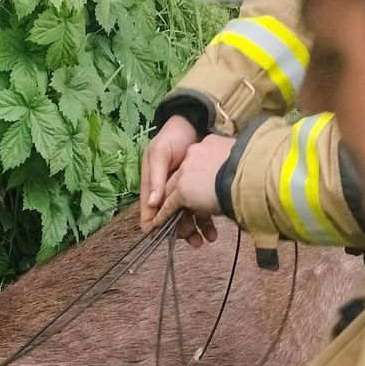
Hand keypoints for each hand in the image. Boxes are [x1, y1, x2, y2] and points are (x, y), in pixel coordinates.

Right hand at [141, 115, 198, 232]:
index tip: (161, 235)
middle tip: (195, 242)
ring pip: (188, 217)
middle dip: (182, 231)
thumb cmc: (172, 136)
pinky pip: (201, 209)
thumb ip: (156, 178)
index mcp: (152, 186)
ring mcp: (184, 193)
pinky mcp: (199, 191)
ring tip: (209, 239)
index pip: (150, 211)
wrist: (195, 123)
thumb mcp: (160, 154)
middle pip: (171, 219)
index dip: (155, 224)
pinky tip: (214, 230)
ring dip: (197, 230)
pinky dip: (207, 221)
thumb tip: (153, 203)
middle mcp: (167, 193)